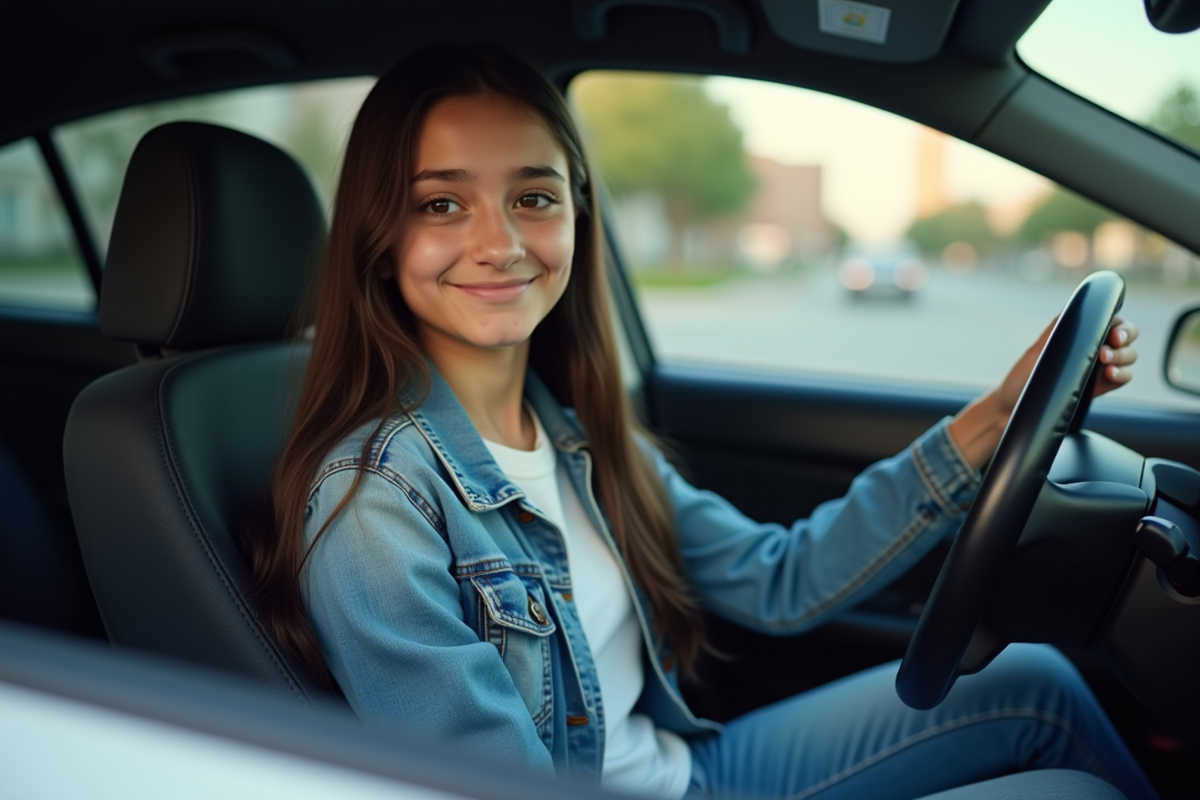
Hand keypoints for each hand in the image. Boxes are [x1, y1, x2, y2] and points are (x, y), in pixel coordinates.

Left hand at [949, 317, 1138, 469]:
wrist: (1014, 407)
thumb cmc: (1023, 375)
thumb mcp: (1038, 349)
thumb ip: (1058, 329)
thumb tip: (1073, 308)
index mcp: (1080, 333)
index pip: (1111, 319)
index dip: (1118, 323)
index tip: (1111, 332)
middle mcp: (1093, 347)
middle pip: (1127, 335)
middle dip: (1125, 337)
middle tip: (1112, 344)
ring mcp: (1099, 367)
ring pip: (1129, 355)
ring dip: (1124, 356)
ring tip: (1107, 363)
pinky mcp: (1100, 387)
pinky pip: (1123, 377)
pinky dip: (1122, 374)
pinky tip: (1110, 374)